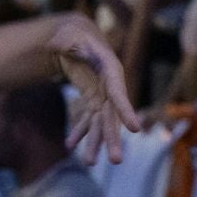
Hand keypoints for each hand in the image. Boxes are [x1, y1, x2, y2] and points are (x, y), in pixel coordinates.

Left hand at [49, 15, 139, 164]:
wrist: (73, 35)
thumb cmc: (74, 34)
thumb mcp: (72, 36)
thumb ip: (70, 43)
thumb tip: (61, 44)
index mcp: (110, 69)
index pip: (119, 93)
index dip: (126, 111)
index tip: (135, 129)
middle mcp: (110, 86)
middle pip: (111, 116)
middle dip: (112, 139)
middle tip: (116, 161)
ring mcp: (101, 94)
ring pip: (99, 122)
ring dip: (94, 142)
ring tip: (89, 162)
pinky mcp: (91, 98)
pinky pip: (87, 118)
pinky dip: (79, 131)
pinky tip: (70, 144)